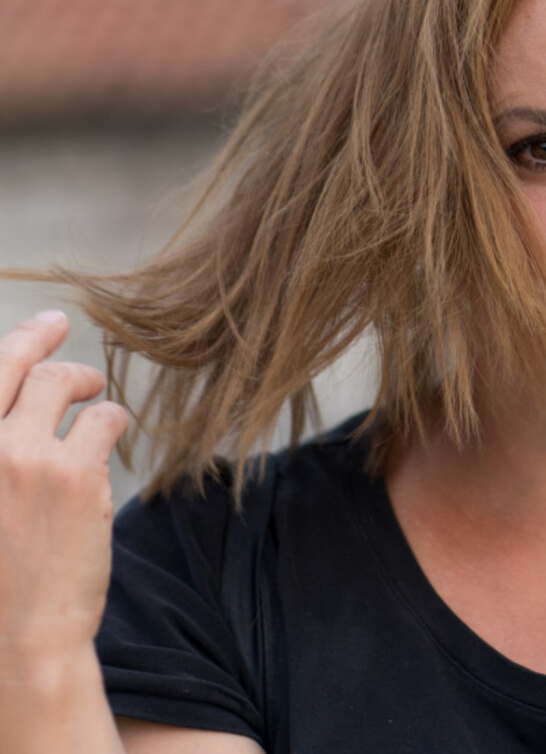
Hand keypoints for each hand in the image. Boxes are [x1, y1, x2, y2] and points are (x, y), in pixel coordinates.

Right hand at [0, 311, 128, 662]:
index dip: (10, 347)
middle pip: (10, 365)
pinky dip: (110, 419)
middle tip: (56, 326)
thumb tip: (14, 416)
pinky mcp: (74, 473)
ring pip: (60, 383)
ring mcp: (20, 458)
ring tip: (92, 389)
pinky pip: (103, 419)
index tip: (33, 330)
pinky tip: (110, 432)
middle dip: (36, 338)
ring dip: (81, 379)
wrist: (14, 645)